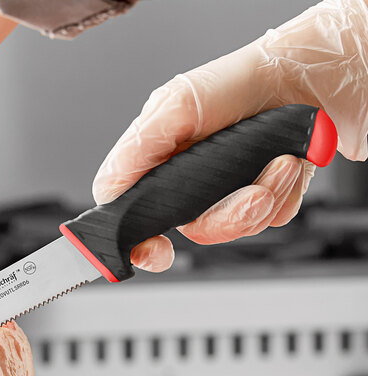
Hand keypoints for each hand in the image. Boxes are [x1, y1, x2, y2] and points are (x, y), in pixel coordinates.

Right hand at [93, 0, 367, 271]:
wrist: (310, 84)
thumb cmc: (242, 83)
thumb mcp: (180, 103)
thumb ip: (140, 146)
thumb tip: (108, 190)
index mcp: (158, 164)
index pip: (130, 215)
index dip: (138, 242)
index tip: (156, 251)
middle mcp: (188, 184)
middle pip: (193, 230)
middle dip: (228, 214)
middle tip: (252, 190)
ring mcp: (225, 194)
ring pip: (234, 230)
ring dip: (263, 200)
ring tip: (279, 164)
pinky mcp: (260, 199)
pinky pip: (267, 221)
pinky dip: (282, 196)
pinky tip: (286, 167)